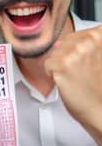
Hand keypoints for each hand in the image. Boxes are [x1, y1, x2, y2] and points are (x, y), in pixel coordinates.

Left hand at [45, 25, 101, 145]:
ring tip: (75, 76)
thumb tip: (59, 42)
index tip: (86, 61)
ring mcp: (76, 51)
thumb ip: (83, 45)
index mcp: (100, 36)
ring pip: (55, 52)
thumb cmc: (99, 86)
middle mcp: (90, 41)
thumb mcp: (97, 58)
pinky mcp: (63, 64)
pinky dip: (52, 73)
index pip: (78, 34)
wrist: (101, 111)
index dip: (78, 49)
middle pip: (65, 42)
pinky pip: (47, 64)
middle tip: (81, 72)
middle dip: (68, 56)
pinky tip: (66, 81)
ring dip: (60, 65)